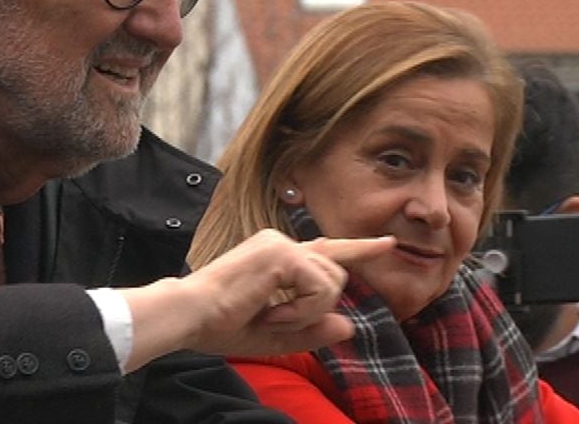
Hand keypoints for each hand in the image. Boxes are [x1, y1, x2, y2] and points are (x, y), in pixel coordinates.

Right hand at [119, 229, 394, 371]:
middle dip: (315, 308)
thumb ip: (312, 332)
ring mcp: (281, 244)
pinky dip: (300, 311)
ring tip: (268, 314)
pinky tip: (270, 310)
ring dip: (306, 311)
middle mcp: (280, 243)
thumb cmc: (219, 324)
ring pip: (332, 283)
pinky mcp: (282, 254)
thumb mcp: (274, 335)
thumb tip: (350, 325)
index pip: (327, 251)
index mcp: (277, 257)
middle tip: (272, 318)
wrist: (190, 315)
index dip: (360, 250)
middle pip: (335, 276)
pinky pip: (320, 289)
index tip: (388, 244)